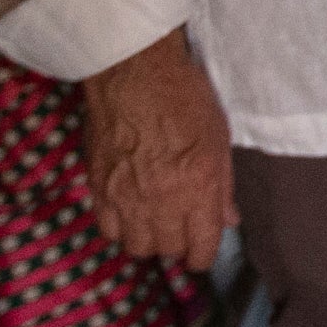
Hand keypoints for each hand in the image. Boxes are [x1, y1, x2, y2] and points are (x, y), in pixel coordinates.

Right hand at [81, 27, 235, 272]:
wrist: (133, 72)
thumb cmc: (185, 97)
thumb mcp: (219, 138)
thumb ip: (223, 186)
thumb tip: (228, 219)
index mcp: (198, 187)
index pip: (200, 248)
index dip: (203, 255)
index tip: (203, 251)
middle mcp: (161, 200)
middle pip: (167, 250)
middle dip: (179, 243)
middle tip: (182, 226)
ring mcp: (125, 196)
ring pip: (136, 246)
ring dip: (149, 238)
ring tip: (156, 221)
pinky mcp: (97, 187)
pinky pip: (107, 229)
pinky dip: (120, 227)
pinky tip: (130, 211)